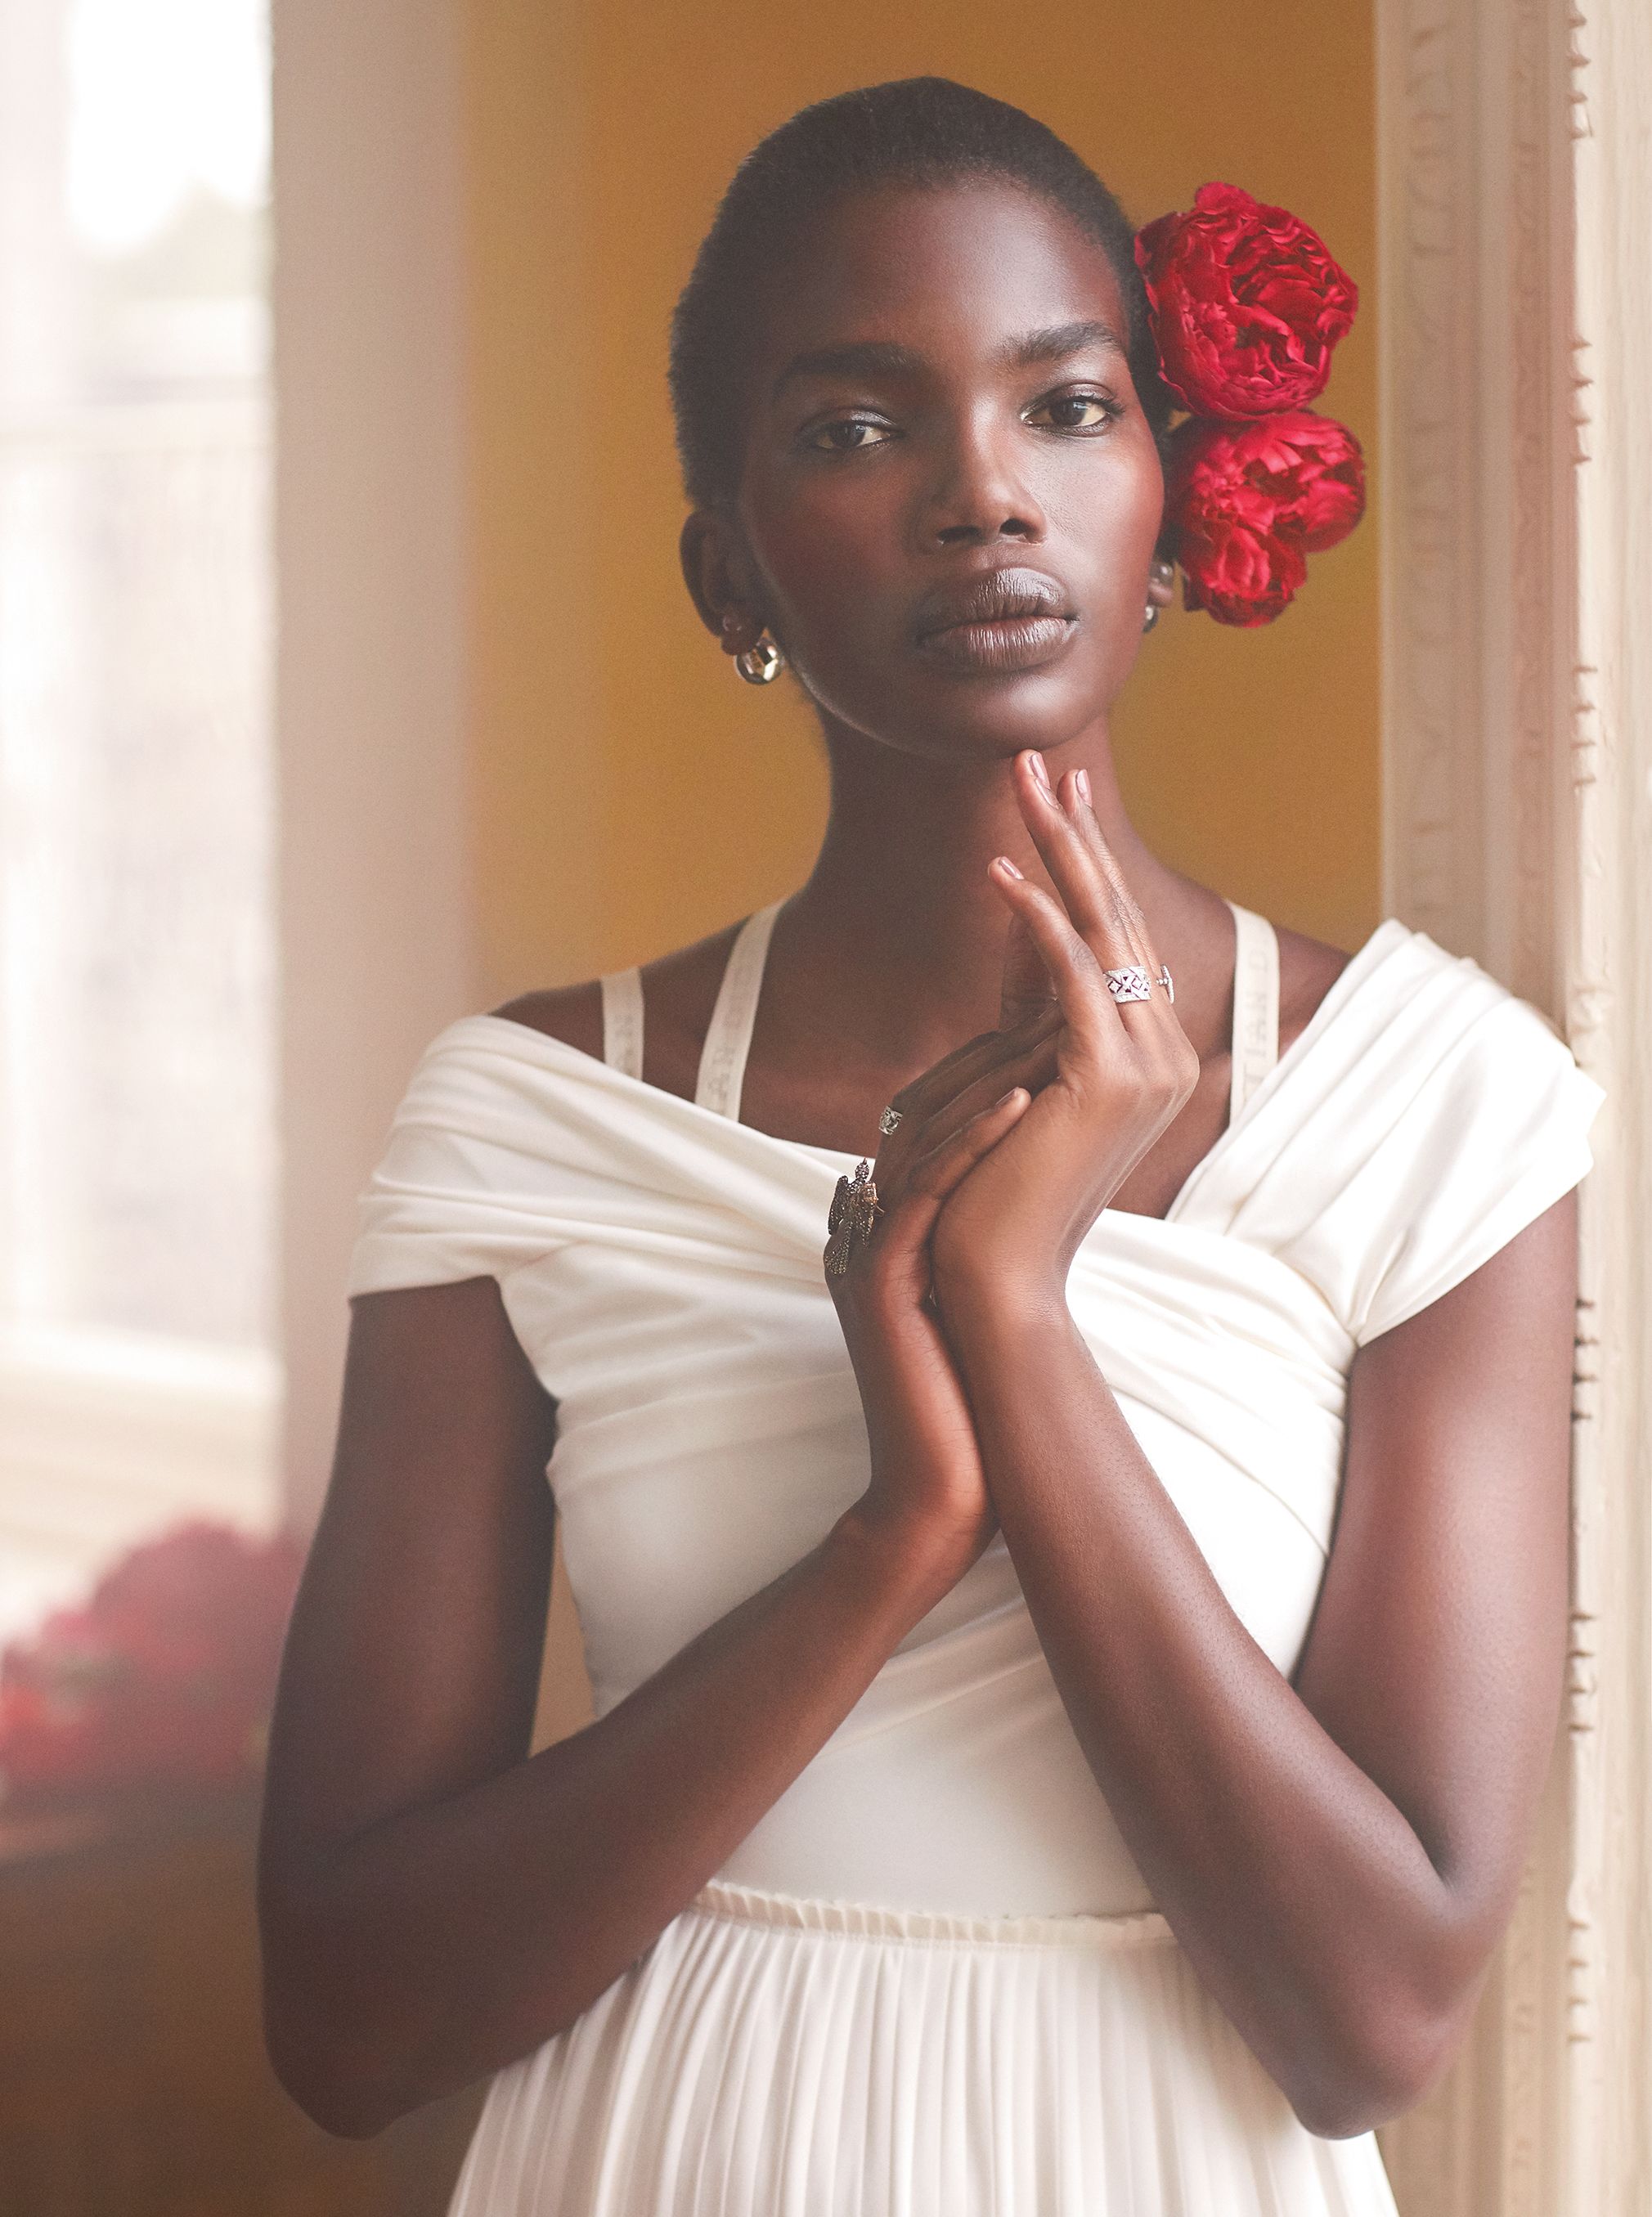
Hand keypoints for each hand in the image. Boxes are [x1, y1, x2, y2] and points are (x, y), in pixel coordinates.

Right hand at [824, 1053, 1036, 1585]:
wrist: (939, 1500)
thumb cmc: (970, 1412)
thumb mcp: (976, 1304)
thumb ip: (984, 1242)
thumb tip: (1034, 1197)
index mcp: (885, 1236)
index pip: (927, 1129)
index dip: (985, 1071)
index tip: (1049, 1027)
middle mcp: (864, 1237)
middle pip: (916, 1120)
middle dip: (984, 1058)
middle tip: (1048, 1005)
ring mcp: (864, 1259)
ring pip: (917, 1144)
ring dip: (983, 1083)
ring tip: (1046, 1036)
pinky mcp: (879, 1286)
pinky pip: (921, 1195)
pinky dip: (970, 1142)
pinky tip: (1023, 1102)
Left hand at [926, 750, 1199, 1306]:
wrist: (995, 1272)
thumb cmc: (991, 1183)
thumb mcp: (1013, 1068)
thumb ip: (1026, 998)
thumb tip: (1019, 909)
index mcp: (1148, 1054)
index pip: (1116, 936)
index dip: (1085, 861)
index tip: (1058, 796)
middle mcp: (1162, 1054)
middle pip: (1116, 919)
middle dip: (1073, 836)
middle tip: (1038, 764)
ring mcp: (1148, 1067)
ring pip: (1102, 933)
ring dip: (1059, 852)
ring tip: (1022, 785)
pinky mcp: (1110, 1078)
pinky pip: (1075, 976)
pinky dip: (1039, 918)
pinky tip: (1005, 870)